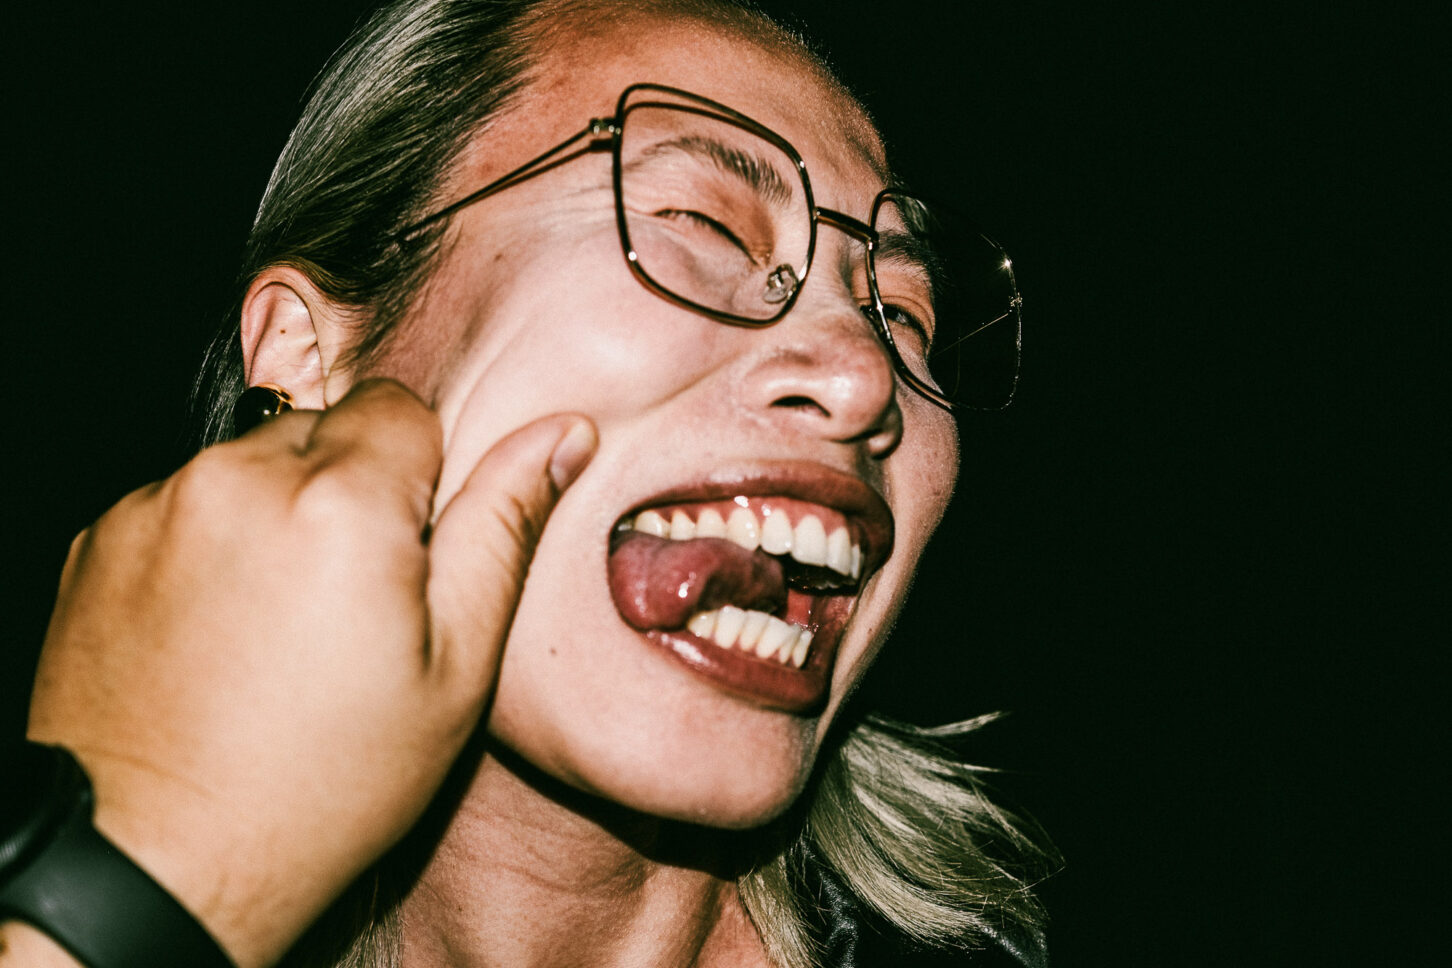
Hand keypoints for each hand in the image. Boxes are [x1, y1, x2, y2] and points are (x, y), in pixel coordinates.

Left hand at [23, 380, 594, 967]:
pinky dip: (210, 542)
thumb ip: (502, 531)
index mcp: (341, 503)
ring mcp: (156, 507)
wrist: (158, 862)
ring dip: (276, 511)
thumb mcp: (453, 669)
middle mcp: (237, 479)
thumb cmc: (326, 782)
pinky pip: (181, 503)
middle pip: (324, 428)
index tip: (410, 553)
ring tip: (279, 622)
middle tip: (350, 598)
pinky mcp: (98, 540)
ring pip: (250, 463)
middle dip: (348, 489)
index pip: (401, 408)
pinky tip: (220, 629)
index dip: (420, 476)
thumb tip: (561, 434)